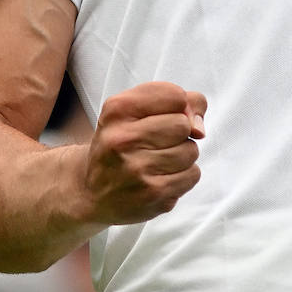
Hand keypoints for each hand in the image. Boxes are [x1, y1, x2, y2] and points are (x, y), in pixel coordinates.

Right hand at [80, 82, 206, 227]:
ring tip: (157, 161)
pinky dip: (183, 176)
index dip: (178, 106)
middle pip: (184, 125)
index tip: (162, 116)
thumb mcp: (134, 110)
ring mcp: (137, 170)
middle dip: (179, 133)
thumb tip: (199, 128)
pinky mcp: (152, 195)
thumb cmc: (120, 143)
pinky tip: (160, 177)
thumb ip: (178, 102)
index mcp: (118, 110)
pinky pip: (192, 175)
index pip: (176, 96)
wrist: (91, 191)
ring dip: (181, 155)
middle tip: (156, 142)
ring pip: (191, 151)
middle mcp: (123, 139)